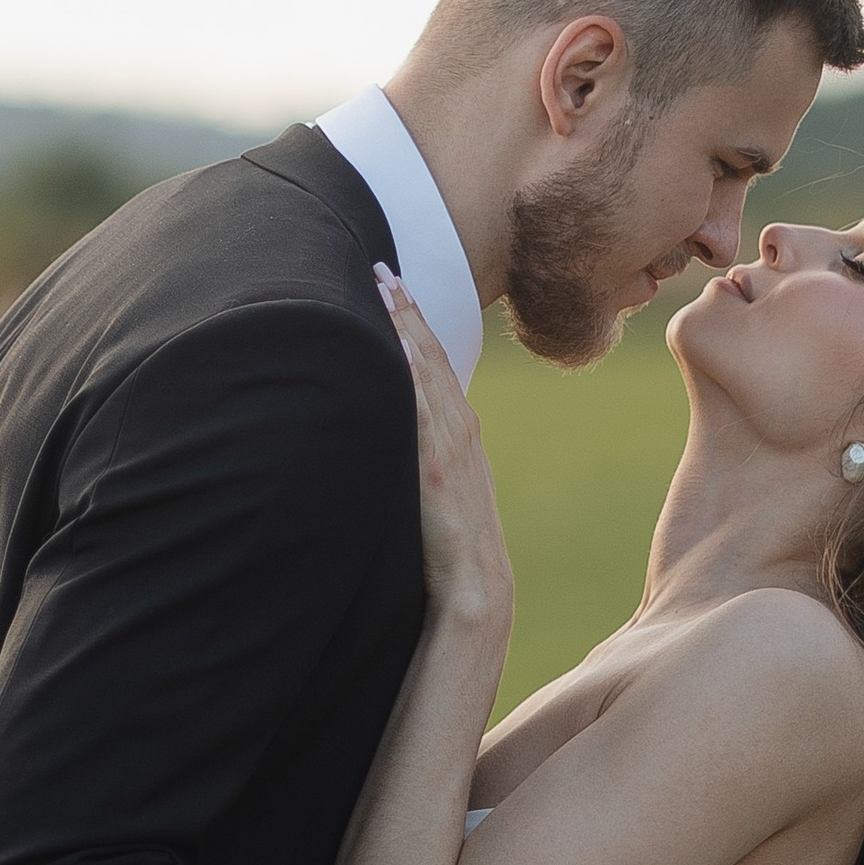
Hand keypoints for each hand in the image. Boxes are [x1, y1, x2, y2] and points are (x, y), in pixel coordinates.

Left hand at [378, 268, 511, 633]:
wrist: (480, 596)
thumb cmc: (455, 557)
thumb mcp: (443, 498)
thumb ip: (426, 467)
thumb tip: (398, 451)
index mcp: (463, 439)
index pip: (438, 370)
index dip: (419, 328)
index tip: (397, 291)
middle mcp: (462, 434)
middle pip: (434, 358)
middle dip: (410, 312)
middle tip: (384, 268)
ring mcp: (453, 449)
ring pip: (429, 372)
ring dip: (407, 328)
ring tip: (384, 288)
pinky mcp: (438, 470)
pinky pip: (422, 410)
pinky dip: (410, 373)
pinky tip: (395, 346)